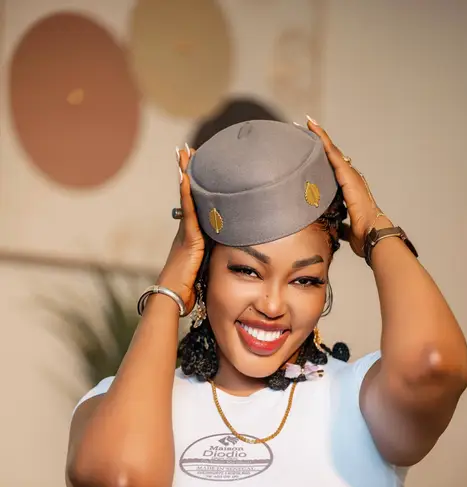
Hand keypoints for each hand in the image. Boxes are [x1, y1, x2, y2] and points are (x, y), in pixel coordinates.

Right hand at [158, 145, 204, 312]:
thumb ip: (216, 259)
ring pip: (186, 197)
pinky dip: (186, 192)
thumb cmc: (188, 290)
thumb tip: (234, 255)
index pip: (195, 206)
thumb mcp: (206, 270)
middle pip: (188, 195)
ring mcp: (185, 232)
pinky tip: (186, 176)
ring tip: (184, 152)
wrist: (172, 297)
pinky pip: (188, 210)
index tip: (195, 167)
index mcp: (191, 237)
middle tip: (187, 149)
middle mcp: (186, 230)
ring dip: (185, 174)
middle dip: (187, 172)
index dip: (195, 187)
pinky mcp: (188, 238)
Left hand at [306, 117, 392, 256]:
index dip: (324, 157)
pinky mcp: (346, 174)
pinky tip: (313, 128)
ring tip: (308, 122)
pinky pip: (331, 153)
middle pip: (332, 156)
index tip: (314, 145)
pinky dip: (322, 140)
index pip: (333, 170)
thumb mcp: (344, 225)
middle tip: (306, 126)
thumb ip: (338, 222)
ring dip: (320, 136)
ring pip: (332, 151)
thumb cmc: (361, 232)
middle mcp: (350, 178)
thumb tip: (331, 229)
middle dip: (320, 141)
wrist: (371, 233)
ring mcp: (349, 174)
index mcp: (349, 189)